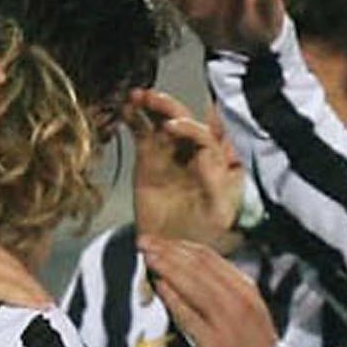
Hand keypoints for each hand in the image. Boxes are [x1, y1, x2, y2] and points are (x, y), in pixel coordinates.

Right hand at [0, 207, 48, 307]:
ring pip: (14, 275)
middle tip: (42, 298)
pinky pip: (6, 287)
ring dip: (32, 291)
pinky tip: (39, 307)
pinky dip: (25, 297)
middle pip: (9, 263)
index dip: (7, 268)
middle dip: (26, 281)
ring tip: (46, 305)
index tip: (19, 281)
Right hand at [127, 86, 244, 246]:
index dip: (189, 128)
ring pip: (163, 121)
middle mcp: (195, 152)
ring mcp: (171, 152)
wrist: (171, 249)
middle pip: (185, 120)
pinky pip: (142, 132)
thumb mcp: (219, 215)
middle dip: (170, 107)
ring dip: (153, 106)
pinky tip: (127, 110)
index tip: (171, 127)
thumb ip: (218, 186)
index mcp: (217, 162)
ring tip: (137, 97)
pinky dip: (134, 119)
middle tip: (152, 99)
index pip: (205, 136)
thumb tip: (206, 157)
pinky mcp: (148, 157)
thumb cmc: (201, 235)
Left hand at [141, 235, 278, 346]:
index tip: (163, 240)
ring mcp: (224, 321)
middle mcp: (236, 301)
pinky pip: (187, 315)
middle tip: (147, 242)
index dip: (182, 246)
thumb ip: (226, 286)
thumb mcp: (248, 306)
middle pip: (198, 267)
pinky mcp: (211, 343)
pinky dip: (171, 297)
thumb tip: (192, 267)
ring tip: (148, 258)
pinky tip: (158, 286)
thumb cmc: (253, 344)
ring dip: (166, 267)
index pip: (210, 259)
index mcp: (245, 289)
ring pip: (192, 285)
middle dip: (168, 251)